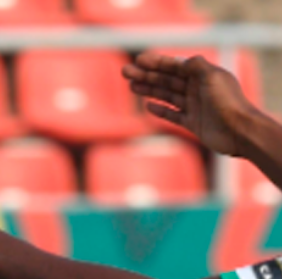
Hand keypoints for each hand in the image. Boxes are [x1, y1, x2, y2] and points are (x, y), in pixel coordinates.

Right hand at [122, 53, 257, 155]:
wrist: (238, 131)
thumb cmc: (227, 103)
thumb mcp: (213, 78)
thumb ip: (197, 67)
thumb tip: (184, 61)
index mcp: (202, 75)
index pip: (175, 66)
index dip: (156, 63)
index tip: (139, 60)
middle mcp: (197, 88)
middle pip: (166, 80)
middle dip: (146, 75)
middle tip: (126, 72)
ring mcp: (194, 106)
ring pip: (166, 95)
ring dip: (149, 90)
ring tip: (132, 86)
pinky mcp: (193, 122)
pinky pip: (173, 114)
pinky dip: (160, 110)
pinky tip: (148, 105)